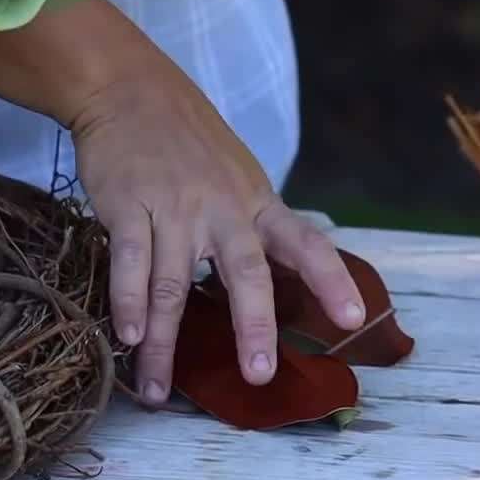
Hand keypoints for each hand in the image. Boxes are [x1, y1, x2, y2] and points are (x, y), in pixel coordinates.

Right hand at [69, 51, 366, 405]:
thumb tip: (264, 282)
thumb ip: (250, 223)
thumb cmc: (184, 138)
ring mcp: (174, 208)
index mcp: (255, 202)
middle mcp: (222, 208)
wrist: (127, 88)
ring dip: (164, 344)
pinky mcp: (128, 207)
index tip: (353, 318)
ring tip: (156, 390)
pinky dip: (129, 304)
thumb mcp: (235, 173)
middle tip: (258, 375)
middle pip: (245, 273)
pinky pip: (132, 265)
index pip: (304, 242)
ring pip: (174, 287)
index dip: (331, 279)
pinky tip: (128, 337)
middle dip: (252, 326)